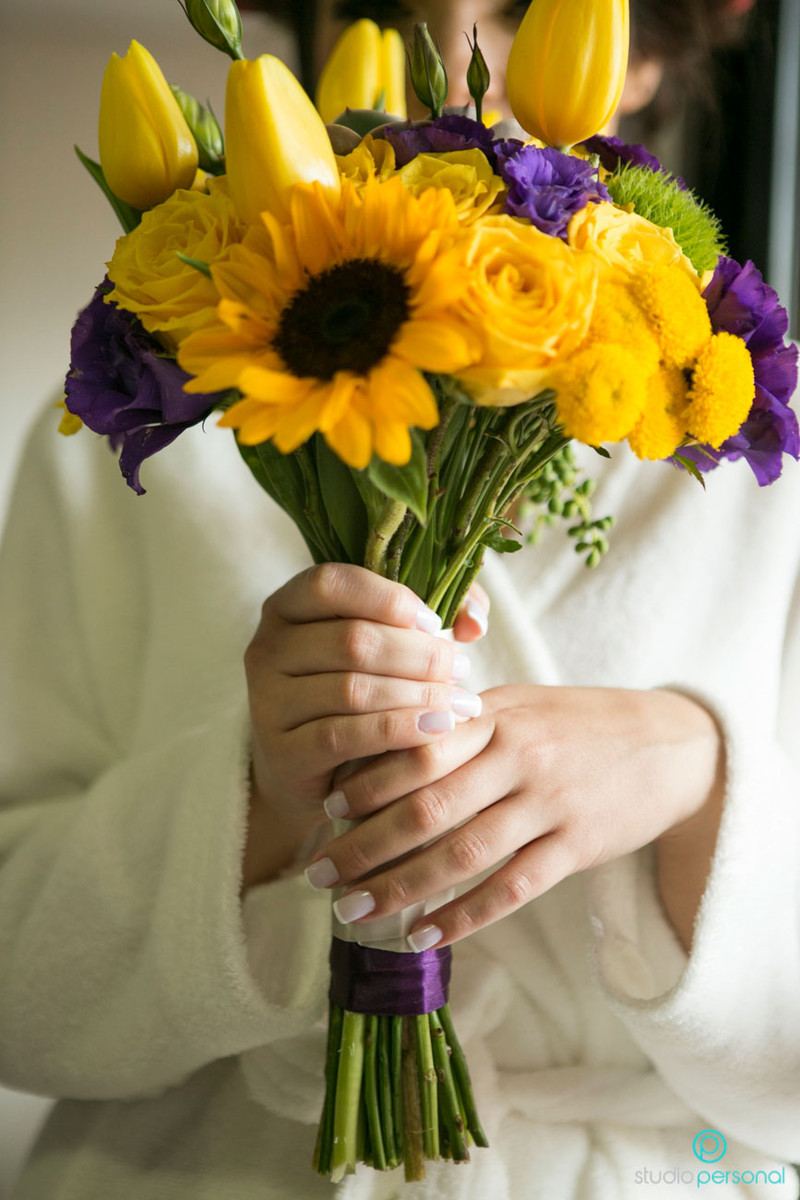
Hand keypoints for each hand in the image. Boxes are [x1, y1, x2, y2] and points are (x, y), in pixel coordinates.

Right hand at [241, 564, 488, 889]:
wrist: (318, 770)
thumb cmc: (363, 689)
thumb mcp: (390, 642)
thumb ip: (438, 613)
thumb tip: (474, 620)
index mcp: (287, 605)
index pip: (331, 583)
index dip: (389, 598)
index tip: (436, 623)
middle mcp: (267, 648)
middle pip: (351, 640)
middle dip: (418, 655)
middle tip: (460, 668)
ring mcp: (268, 701)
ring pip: (353, 690)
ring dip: (417, 695)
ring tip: (459, 701)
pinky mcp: (283, 751)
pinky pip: (345, 736)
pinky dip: (399, 730)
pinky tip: (437, 729)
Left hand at [304, 684, 725, 947]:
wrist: (672, 746)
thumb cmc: (578, 724)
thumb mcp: (521, 704)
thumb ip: (461, 722)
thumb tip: (382, 749)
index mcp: (497, 716)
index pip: (418, 746)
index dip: (367, 781)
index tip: (326, 809)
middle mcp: (518, 757)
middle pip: (427, 806)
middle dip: (365, 845)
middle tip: (321, 874)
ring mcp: (549, 803)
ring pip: (462, 853)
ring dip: (400, 887)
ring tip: (353, 911)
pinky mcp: (577, 846)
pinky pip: (511, 888)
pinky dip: (464, 916)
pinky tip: (425, 934)